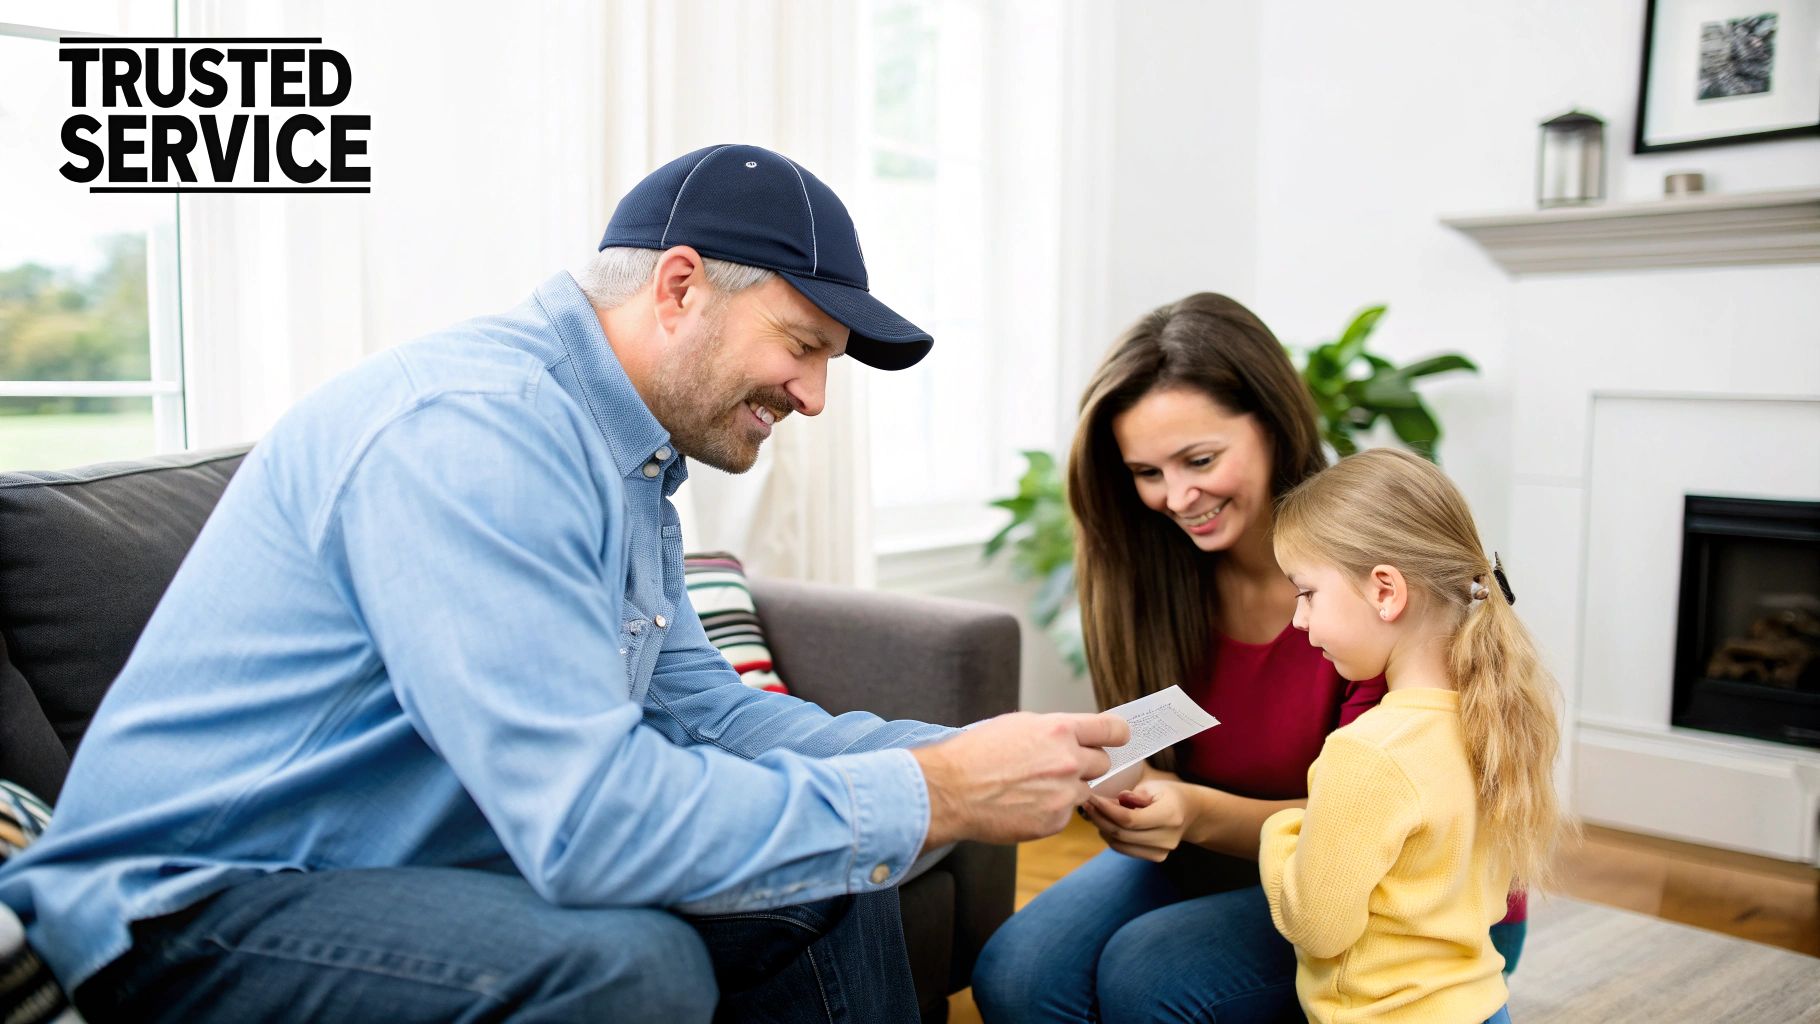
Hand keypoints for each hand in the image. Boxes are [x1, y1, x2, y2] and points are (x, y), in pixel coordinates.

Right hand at [913, 712, 1129, 848]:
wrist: (950, 790)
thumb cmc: (975, 754)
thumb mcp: (1017, 726)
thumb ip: (1052, 732)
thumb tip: (1073, 737)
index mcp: (1060, 730)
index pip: (1111, 729)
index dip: (1117, 735)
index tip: (1118, 739)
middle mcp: (1069, 760)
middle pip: (1101, 762)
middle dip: (1085, 764)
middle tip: (1057, 768)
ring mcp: (1064, 793)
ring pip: (1083, 791)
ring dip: (1066, 790)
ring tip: (1031, 788)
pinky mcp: (1055, 821)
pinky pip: (1065, 814)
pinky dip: (1050, 811)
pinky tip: (1023, 805)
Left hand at [1083, 777, 1193, 862]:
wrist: (1190, 812)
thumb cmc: (1168, 794)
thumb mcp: (1155, 786)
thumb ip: (1136, 795)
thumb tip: (1118, 800)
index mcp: (1169, 815)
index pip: (1129, 819)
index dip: (1106, 810)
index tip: (1092, 798)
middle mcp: (1167, 838)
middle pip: (1122, 834)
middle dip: (1099, 819)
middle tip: (1087, 804)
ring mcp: (1162, 851)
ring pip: (1120, 845)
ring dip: (1102, 829)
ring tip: (1094, 812)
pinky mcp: (1156, 857)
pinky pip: (1125, 850)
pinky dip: (1111, 837)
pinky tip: (1106, 823)